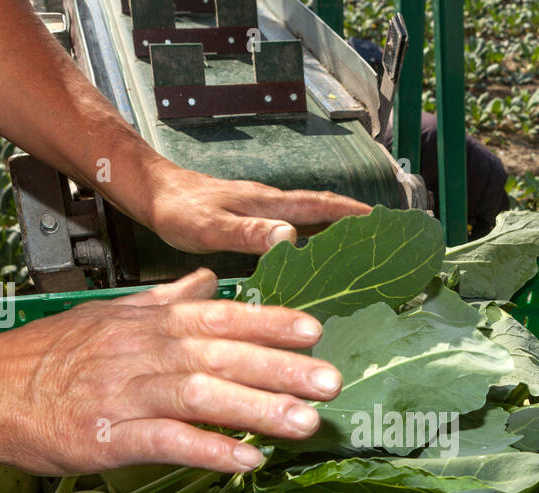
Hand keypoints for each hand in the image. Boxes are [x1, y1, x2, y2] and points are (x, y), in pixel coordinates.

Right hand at [0, 269, 341, 474]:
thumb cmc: (50, 356)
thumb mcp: (111, 316)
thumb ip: (165, 300)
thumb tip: (209, 279)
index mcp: (148, 322)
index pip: (219, 316)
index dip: (269, 322)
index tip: (315, 330)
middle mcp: (143, 351)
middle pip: (222, 354)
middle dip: (281, 367)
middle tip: (331, 382)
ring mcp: (125, 393)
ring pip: (202, 395)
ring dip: (258, 409)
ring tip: (305, 423)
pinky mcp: (107, 435)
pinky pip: (167, 442)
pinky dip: (209, 450)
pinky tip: (247, 461)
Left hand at [142, 161, 372, 254]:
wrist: (152, 193)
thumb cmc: (178, 211)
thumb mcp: (211, 227)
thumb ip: (248, 233)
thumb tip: (290, 238)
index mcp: (269, 204)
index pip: (322, 206)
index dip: (355, 215)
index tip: (385, 223)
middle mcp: (271, 204)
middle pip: (324, 210)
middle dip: (356, 222)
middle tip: (385, 238)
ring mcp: (262, 210)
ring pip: (310, 219)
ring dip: (336, 230)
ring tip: (360, 250)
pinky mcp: (251, 218)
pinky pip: (292, 226)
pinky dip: (312, 237)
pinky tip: (312, 253)